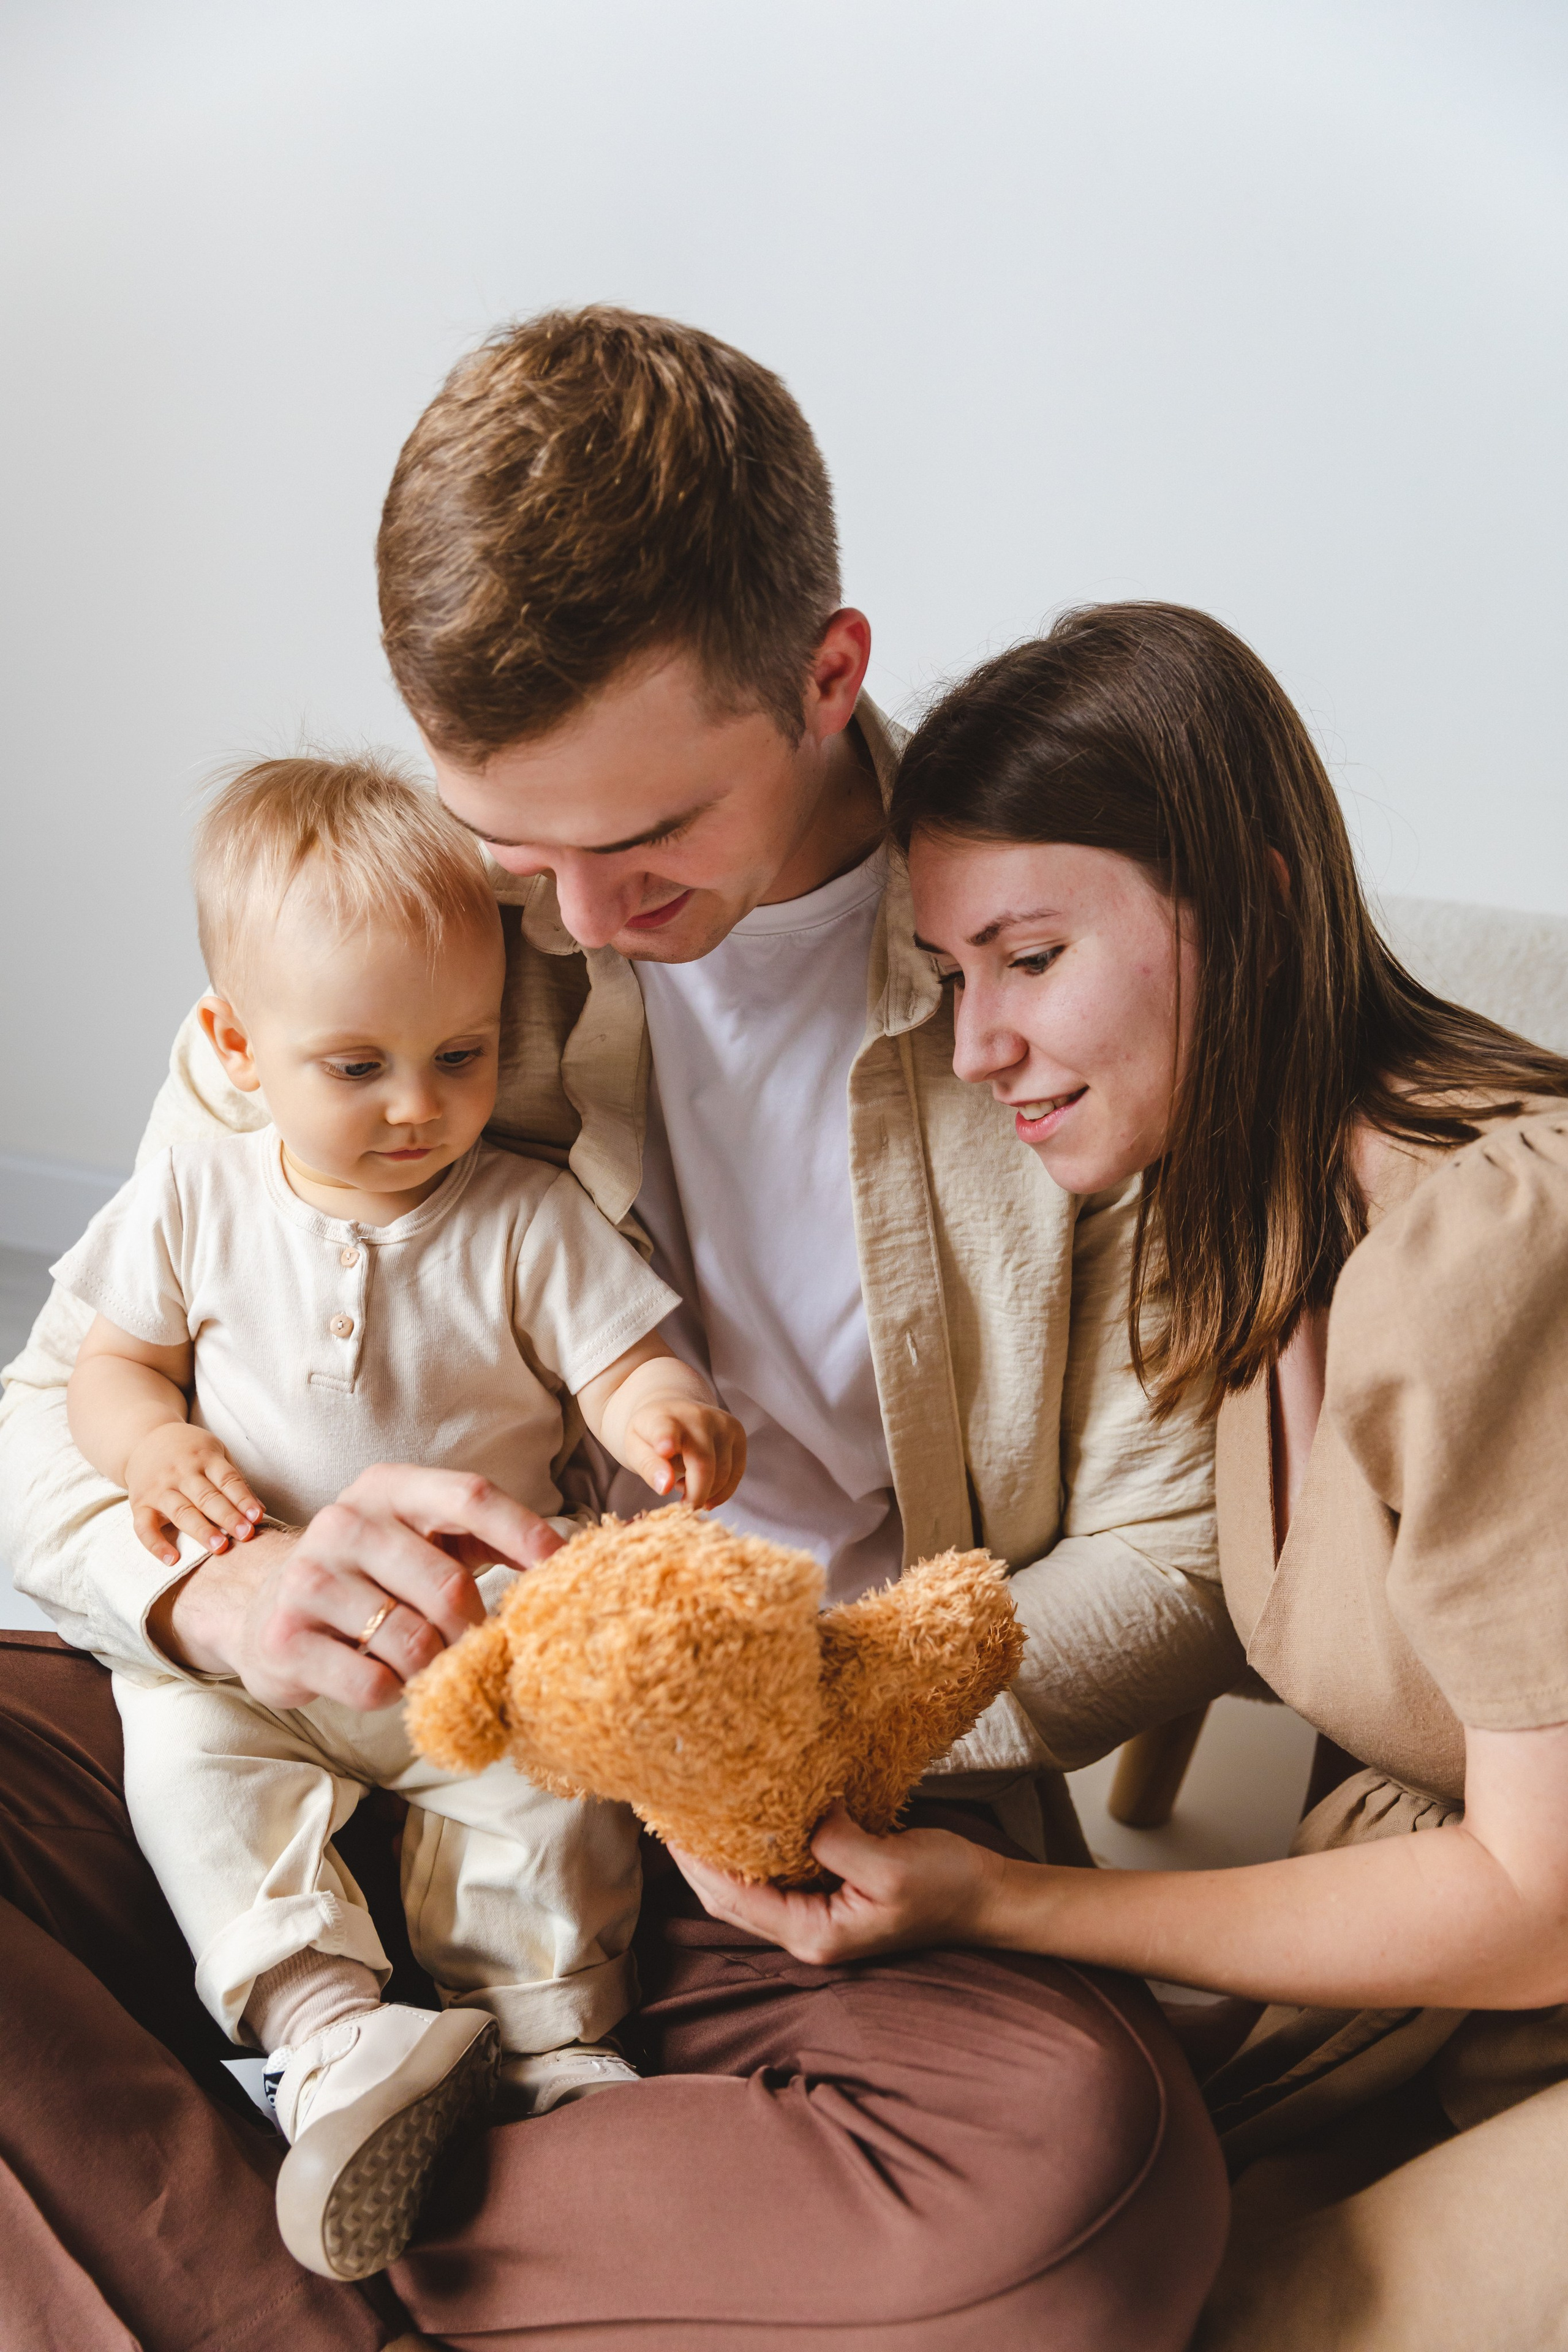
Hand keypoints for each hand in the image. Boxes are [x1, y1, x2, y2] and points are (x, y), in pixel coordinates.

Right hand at [124, 1424, 263, 1564]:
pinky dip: (156, 1545)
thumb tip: (259, 1511)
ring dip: (201, 1530)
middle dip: (227, 1516)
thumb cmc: (189, 1451)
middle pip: (206, 1497)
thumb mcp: (215, 1453)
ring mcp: (158, 1488)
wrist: (144, 1438)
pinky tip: (172, 1560)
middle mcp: (181, 1472)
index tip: (257, 1517)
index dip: (243, 1499)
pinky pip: (144, 1527)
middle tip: (245, 1534)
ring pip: (181, 1511)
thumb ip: (234, 1481)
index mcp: (204, 1458)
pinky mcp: (139, 1504)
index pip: (227, 1480)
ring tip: (219, 1546)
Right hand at [155, 1463, 565, 1712]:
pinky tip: (377, 1677)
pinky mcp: (285, 1638)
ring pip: (413, 1641)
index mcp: (388, 1488)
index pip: (469, 1495)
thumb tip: (564, 1557)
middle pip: (449, 1584)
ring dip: (433, 1666)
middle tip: (478, 1649)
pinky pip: (373, 1682)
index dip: (523, 1531)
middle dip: (475, 1629)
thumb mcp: (419, 1538)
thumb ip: (483, 1538)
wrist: (262, 1611)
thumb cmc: (368, 1576)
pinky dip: (391, 1692)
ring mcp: (309, 1578)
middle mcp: (344, 1521)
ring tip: (423, 1663)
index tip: (563, 1568)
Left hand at [623, 1397, 746, 1509]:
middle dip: (695, 1495)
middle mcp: (697, 1416)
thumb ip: (647, 1466)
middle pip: (703, 1464)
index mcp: (662, 1418)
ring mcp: (722, 1422)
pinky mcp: (738, 1432)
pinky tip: (706, 1491)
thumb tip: (664, 1487)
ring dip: (706, 1491)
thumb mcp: (635, 1448)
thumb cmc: (651, 1435)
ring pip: (723, 1472)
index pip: (665, 1429)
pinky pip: (737, 1472)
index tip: (665, 1451)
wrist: (673, 1408)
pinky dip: (722, 1491)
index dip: (666, 1440)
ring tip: (685, 1486)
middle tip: (682, 1507)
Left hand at [670, 1805, 1007, 1964]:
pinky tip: (743, 1818)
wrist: (987, 1899)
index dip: (696, 1861)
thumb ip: (836, 1842)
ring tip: (692, 1810)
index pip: (733, 1898)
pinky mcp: (830, 1896)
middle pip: (728, 1899)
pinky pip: (775, 1875)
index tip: (671, 1819)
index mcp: (814, 1934)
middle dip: (694, 1859)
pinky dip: (751, 1848)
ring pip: (747, 1888)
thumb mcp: (890, 1864)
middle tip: (667, 1808)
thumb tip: (800, 1812)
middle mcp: (807, 1934)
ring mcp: (818, 1919)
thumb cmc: (947, 1886)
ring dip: (717, 1854)